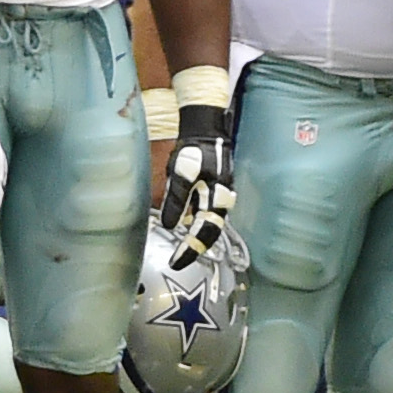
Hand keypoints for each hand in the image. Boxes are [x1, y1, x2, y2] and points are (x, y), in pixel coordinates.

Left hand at [160, 104, 235, 269]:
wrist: (207, 131)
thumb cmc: (195, 150)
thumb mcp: (182, 174)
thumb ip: (177, 200)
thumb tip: (170, 226)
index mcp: (218, 199)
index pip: (206, 231)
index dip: (191, 248)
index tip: (176, 261)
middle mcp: (223, 202)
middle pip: (210, 233)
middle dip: (194, 249)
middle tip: (177, 262)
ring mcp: (220, 198)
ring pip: (209, 226)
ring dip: (196, 239)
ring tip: (180, 251)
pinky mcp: (213, 194)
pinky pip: (206, 215)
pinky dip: (196, 226)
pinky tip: (184, 229)